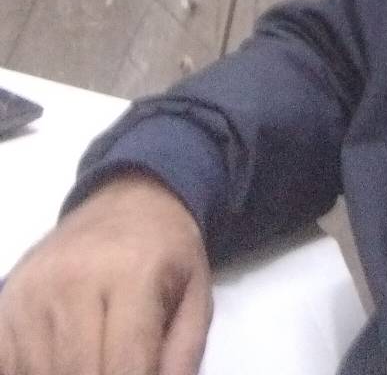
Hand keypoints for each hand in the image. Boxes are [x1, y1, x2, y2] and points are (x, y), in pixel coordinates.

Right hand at [0, 171, 211, 374]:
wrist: (128, 200)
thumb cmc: (167, 252)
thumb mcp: (196, 294)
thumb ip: (182, 357)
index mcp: (132, 272)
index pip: (125, 366)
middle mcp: (74, 279)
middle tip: (121, 370)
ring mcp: (32, 292)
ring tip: (98, 360)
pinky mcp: (6, 304)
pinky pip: (11, 366)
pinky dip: (35, 373)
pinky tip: (63, 361)